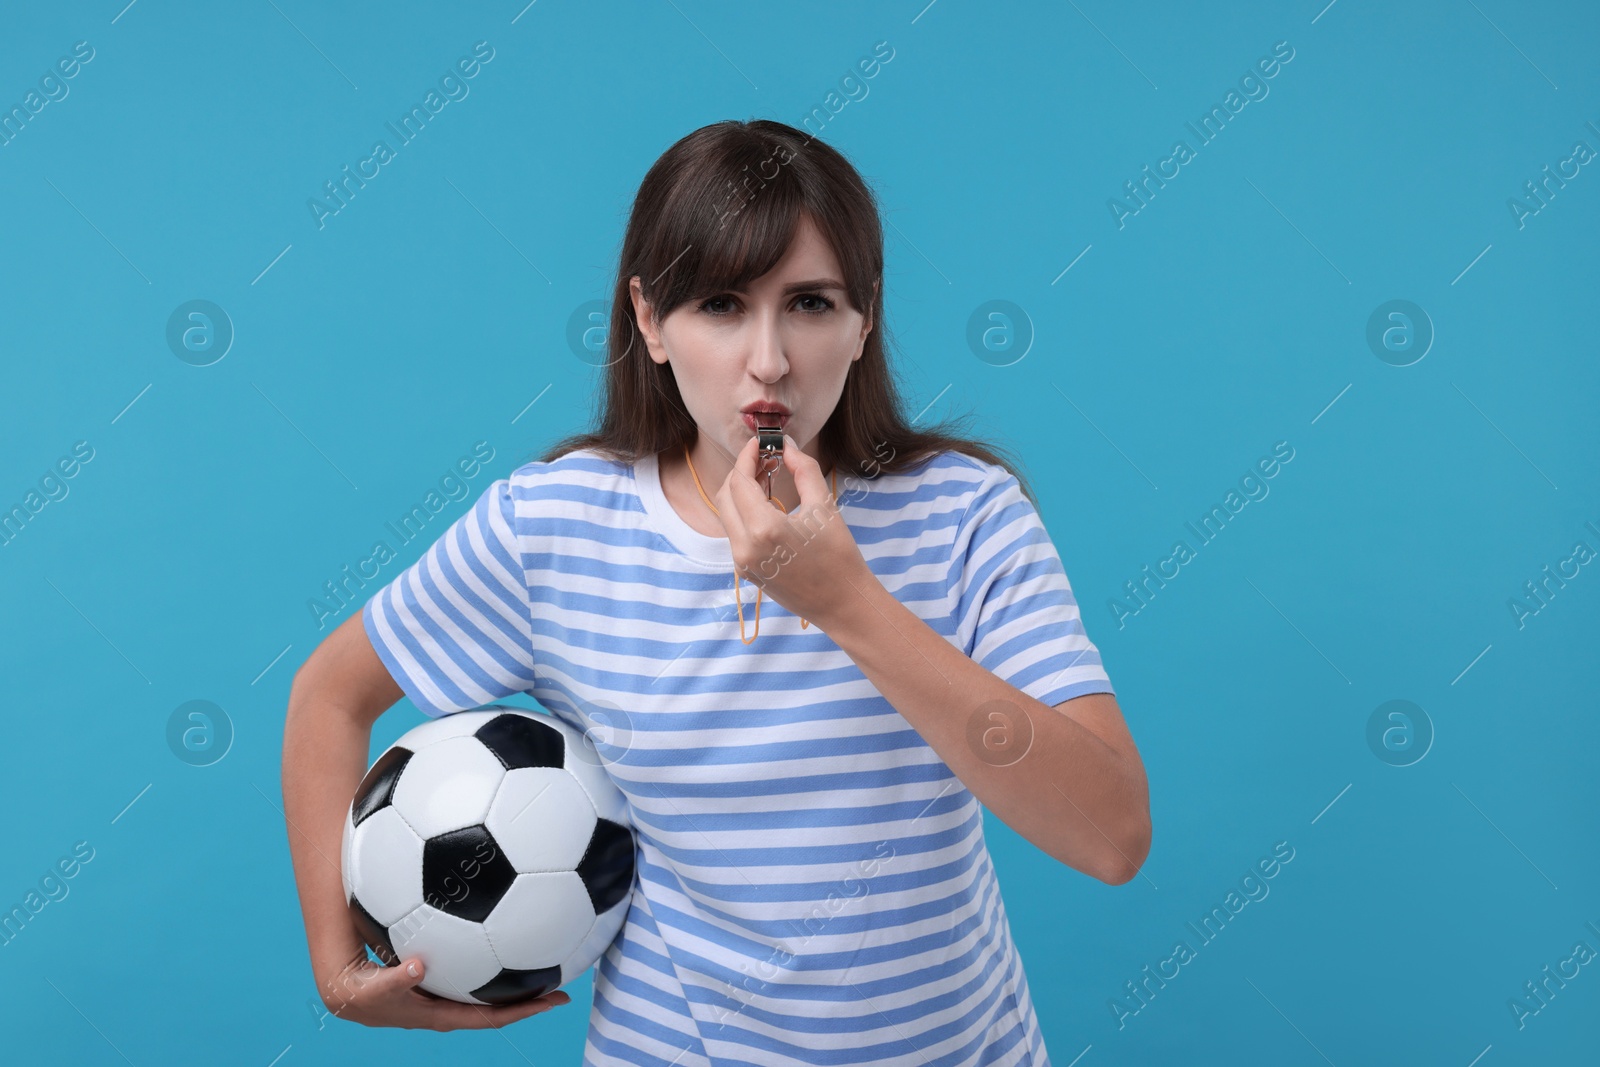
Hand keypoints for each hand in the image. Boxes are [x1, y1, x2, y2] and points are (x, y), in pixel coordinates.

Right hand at [318, 948, 569, 1030]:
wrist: (345, 990)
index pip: (491, 1018)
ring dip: (516, 982)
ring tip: (546, 963)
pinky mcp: (441, 983)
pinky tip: (507, 938)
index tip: (554, 1001)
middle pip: (499, 1008)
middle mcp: (451, 1009)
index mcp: (442, 1016)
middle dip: (530, 1000)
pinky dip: (495, 965)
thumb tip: (418, 967)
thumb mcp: (375, 990)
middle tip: (563, 986)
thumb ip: (395, 980)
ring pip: (489, 993)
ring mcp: (447, 997)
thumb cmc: (362, 992)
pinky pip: (475, 977)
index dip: (523, 1011)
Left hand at [712, 434, 873, 629]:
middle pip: (726, 495)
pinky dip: (744, 513)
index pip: (740, 481)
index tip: (759, 443)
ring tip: (767, 477)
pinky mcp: (745, 571)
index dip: (747, 457)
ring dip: (740, 492)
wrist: (843, 604)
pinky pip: (735, 533)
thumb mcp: (824, 506)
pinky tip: (765, 503)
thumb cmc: (840, 555)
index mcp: (764, 529)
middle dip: (741, 472)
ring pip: (727, 515)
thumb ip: (803, 469)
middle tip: (764, 458)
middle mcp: (745, 547)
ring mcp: (742, 562)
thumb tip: (786, 445)